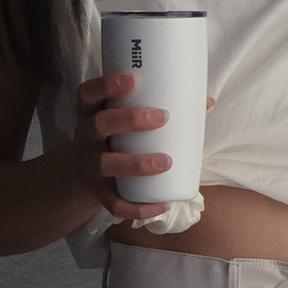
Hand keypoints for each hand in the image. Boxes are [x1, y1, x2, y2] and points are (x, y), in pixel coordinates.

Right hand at [67, 69, 214, 219]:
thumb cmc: (114, 138)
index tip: (133, 79)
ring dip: (136, 163)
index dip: (106, 85)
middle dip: (129, 119)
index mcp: (92, 114)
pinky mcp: (98, 194)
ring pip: (106, 164)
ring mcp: (90, 166)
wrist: (80, 177)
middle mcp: (86, 138)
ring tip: (165, 162)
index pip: (88, 94)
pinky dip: (137, 208)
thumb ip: (158, 108)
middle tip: (161, 117)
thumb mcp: (124, 121)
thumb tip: (206, 101)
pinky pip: (114, 204)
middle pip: (99, 125)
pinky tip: (161, 205)